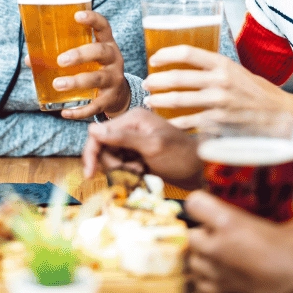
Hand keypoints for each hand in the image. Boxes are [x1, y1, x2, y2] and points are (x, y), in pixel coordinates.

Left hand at [54, 10, 129, 118]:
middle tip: (60, 60)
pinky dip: (80, 110)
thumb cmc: (95, 69)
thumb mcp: (86, 58)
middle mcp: (114, 59)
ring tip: (57, 84)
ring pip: (98, 79)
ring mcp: (114, 79)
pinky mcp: (110, 99)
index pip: (103, 26)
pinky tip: (65, 112)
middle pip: (101, 52)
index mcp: (106, 44)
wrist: (119, 95)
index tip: (77, 15)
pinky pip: (95, 105)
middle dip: (80, 55)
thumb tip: (29, 59)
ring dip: (77, 82)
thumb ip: (61, 54)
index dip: (93, 19)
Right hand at [82, 107, 201, 186]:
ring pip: (111, 158)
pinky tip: (142, 174)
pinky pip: (121, 164)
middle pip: (103, 147)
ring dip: (121, 169)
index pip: (99, 133)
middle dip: (112, 163)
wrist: (203, 172)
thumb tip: (92, 129)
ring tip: (140, 172)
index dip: (92, 153)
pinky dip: (127, 172)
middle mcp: (131, 126)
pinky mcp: (138, 154)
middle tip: (131, 171)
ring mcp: (135, 141)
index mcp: (133, 118)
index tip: (90, 174)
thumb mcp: (152, 147)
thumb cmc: (181, 156)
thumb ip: (122, 138)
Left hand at [143, 46, 292, 154]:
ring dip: (158, 101)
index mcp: (223, 64)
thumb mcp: (236, 71)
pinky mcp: (218, 123)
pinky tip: (166, 122)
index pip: (186, 53)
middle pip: (176, 78)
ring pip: (177, 101)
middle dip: (155, 81)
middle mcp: (220, 82)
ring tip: (150, 102)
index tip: (154, 60)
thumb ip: (212, 68)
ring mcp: (218, 104)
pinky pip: (187, 122)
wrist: (281, 116)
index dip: (165, 55)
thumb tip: (182, 64)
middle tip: (146, 84)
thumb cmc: (256, 92)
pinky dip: (173, 122)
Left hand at [185, 191, 292, 292]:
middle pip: (191, 234)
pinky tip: (222, 276)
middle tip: (219, 232)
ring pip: (192, 261)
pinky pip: (201, 285)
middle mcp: (217, 248)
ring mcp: (217, 275)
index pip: (194, 204)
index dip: (201, 202)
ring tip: (219, 254)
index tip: (209, 205)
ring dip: (202, 256)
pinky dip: (207, 280)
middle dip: (203, 232)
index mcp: (230, 224)